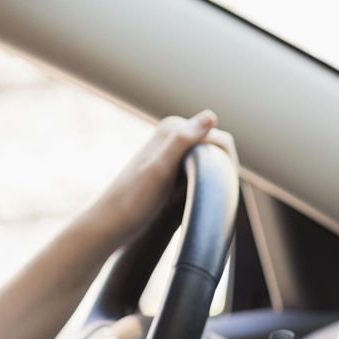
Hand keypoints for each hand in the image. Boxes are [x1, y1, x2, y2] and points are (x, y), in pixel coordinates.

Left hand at [92, 110, 236, 236]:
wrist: (112, 222)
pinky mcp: (171, 170)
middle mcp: (173, 135)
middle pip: (215, 150)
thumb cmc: (134, 199)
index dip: (225, 164)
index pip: (220, 139)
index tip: (215, 188)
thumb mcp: (160, 169)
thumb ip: (183, 140)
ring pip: (209, 163)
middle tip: (206, 196)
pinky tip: (191, 200)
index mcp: (172, 127)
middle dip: (219, 171)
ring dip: (211, 180)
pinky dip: (201, 187)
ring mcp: (171, 153)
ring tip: (198, 199)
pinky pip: (198, 174)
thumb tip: (211, 116)